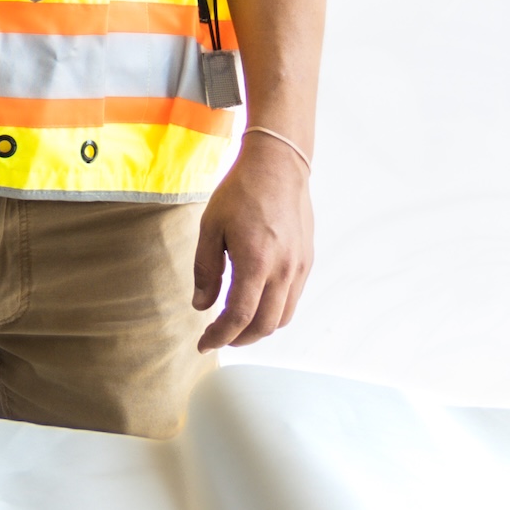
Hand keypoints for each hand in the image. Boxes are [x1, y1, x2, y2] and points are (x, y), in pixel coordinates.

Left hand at [193, 134, 313, 351]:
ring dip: (258, 328)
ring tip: (235, 324)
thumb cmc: (240, 192)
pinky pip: (293, 299)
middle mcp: (284, 270)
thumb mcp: (210, 228)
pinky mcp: (307, 261)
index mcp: (256, 262)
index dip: (220, 336)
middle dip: (239, 339)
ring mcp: (299, 267)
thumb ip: (206, 270)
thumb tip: (201, 306)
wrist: (279, 166)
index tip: (203, 344)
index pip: (239, 316)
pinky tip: (255, 302)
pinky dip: (273, 311)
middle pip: (264, 325)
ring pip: (283, 317)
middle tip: (217, 338)